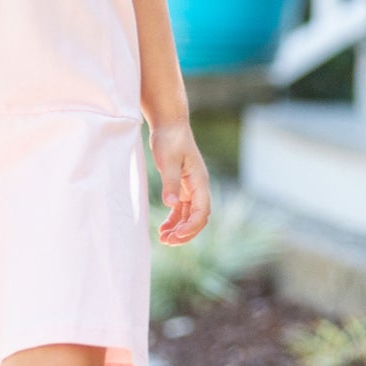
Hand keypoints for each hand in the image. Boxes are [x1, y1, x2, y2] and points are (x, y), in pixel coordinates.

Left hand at [150, 121, 210, 244]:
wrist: (169, 123)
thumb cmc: (170, 139)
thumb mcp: (168, 161)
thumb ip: (170, 183)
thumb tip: (171, 205)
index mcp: (200, 181)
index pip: (202, 211)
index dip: (191, 227)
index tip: (176, 236)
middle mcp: (198, 187)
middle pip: (198, 217)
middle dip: (186, 232)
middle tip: (168, 242)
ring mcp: (191, 188)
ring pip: (189, 215)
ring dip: (179, 229)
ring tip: (164, 239)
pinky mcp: (182, 186)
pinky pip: (181, 209)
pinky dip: (174, 220)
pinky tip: (163, 229)